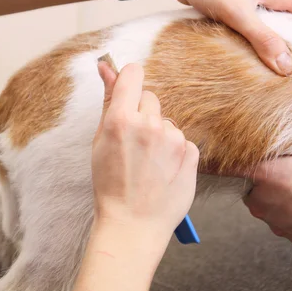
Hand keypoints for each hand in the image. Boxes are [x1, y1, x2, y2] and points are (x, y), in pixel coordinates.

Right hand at [73, 62, 198, 290]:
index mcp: (120, 119)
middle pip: (150, 99)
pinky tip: (163, 170)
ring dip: (159, 135)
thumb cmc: (110, 184)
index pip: (132, 74)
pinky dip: (174, 151)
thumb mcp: (100, 141)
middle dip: (143, 114)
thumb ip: (108, 101)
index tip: (128, 90)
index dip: (129, 80)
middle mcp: (149, 124)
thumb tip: (106, 66)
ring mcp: (173, 139)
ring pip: (166, 121)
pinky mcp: (191, 153)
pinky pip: (182, 139)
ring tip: (149, 163)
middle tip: (134, 144)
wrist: (133, 224)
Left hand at [121, 0, 291, 75]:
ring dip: (267, 46)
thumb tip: (286, 65)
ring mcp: (248, 1)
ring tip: (269, 73)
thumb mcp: (238, 12)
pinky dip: (248, 42)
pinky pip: (246, 28)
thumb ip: (262, 38)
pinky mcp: (230, 8)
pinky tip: (243, 60)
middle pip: (290, 23)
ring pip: (266, 27)